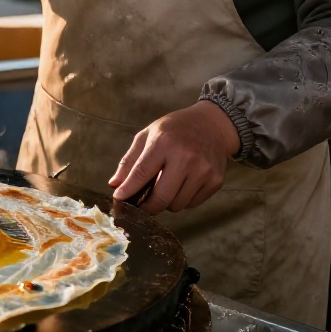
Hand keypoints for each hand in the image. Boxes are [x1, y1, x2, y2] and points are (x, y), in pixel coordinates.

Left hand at [108, 101, 240, 215]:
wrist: (213, 125)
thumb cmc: (175, 129)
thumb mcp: (148, 135)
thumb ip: (130, 161)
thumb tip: (115, 185)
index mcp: (164, 142)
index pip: (142, 174)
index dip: (128, 191)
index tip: (119, 200)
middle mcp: (185, 157)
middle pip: (161, 197)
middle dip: (147, 207)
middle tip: (142, 205)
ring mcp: (203, 170)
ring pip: (177, 205)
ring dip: (167, 202)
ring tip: (166, 186)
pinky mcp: (215, 181)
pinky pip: (192, 204)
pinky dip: (183, 200)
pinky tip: (183, 184)